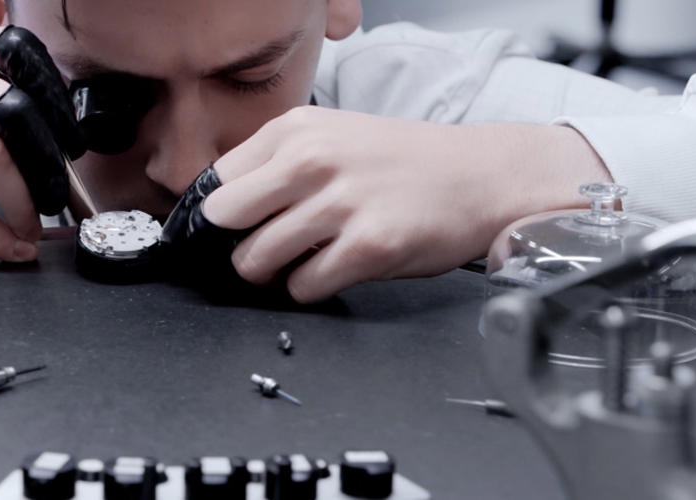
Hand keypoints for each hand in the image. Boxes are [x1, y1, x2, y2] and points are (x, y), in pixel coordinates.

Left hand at [202, 106, 611, 301]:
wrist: (481, 176)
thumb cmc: (401, 163)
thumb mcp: (331, 138)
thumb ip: (274, 165)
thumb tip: (214, 213)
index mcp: (296, 129)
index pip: (214, 183)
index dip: (216, 216)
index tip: (231, 230)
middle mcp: (313, 160)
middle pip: (224, 222)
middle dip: (237, 244)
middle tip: (265, 249)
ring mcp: (341, 204)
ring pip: (257, 260)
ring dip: (273, 273)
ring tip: (304, 260)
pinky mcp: (369, 247)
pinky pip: (303, 286)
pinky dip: (310, 288)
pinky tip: (334, 269)